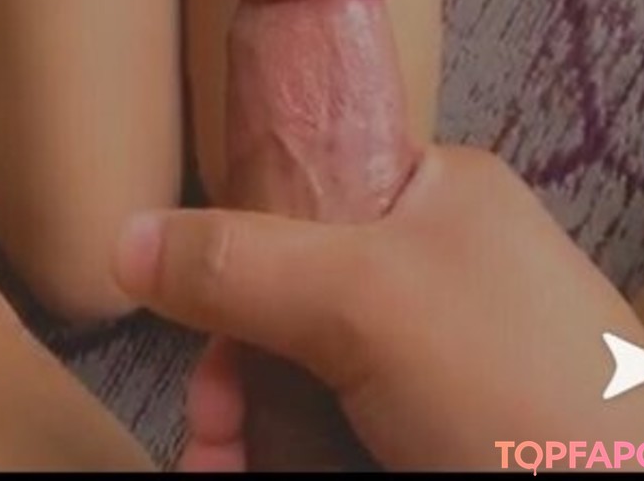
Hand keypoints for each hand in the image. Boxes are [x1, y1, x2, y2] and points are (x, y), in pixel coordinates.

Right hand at [114, 145, 643, 472]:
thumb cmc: (519, 381)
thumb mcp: (362, 295)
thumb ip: (238, 261)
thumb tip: (123, 236)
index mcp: (439, 194)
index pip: (307, 191)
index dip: (238, 259)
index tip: (196, 327)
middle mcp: (441, 269)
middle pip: (291, 302)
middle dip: (230, 373)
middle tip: (207, 430)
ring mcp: (446, 363)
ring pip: (307, 382)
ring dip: (242, 430)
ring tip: (214, 469)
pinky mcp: (444, 438)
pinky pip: (339, 434)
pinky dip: (286, 458)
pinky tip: (247, 476)